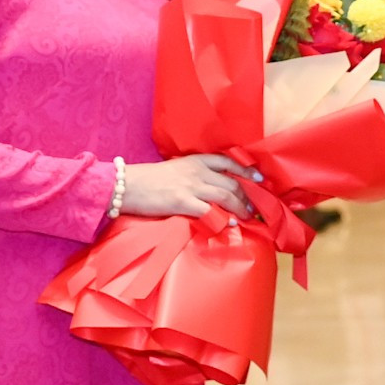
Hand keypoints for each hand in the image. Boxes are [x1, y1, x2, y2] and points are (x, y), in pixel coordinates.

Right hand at [122, 154, 262, 220]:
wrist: (124, 185)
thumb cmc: (148, 179)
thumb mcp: (175, 170)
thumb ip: (194, 175)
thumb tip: (210, 187)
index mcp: (195, 161)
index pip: (228, 162)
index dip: (246, 171)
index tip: (260, 179)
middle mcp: (197, 171)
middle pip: (232, 182)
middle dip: (247, 196)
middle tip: (254, 207)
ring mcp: (191, 186)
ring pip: (226, 196)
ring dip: (241, 208)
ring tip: (247, 216)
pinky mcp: (183, 201)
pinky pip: (211, 210)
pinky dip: (224, 218)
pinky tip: (231, 223)